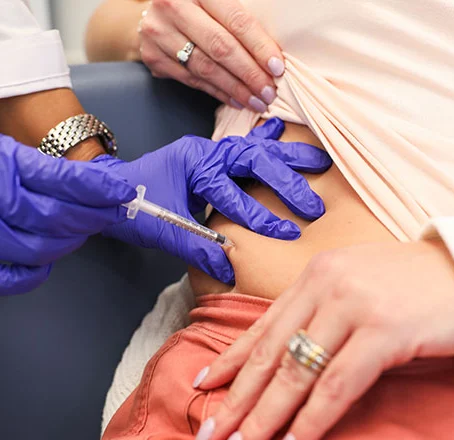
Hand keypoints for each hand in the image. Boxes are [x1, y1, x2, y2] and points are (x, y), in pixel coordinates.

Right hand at [0, 135, 134, 295]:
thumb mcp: (10, 152)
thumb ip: (47, 168)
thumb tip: (98, 184)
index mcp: (6, 164)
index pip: (65, 180)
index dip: (102, 189)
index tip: (123, 193)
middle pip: (57, 217)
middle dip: (96, 217)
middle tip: (115, 212)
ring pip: (39, 248)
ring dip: (73, 242)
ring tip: (87, 230)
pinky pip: (8, 277)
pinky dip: (32, 275)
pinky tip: (49, 263)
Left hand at [95, 118, 331, 283]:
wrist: (108, 193)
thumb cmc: (131, 207)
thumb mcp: (162, 229)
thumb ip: (196, 248)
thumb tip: (229, 269)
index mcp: (192, 165)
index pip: (232, 192)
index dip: (259, 215)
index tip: (285, 234)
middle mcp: (204, 152)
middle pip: (254, 161)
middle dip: (286, 183)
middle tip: (312, 204)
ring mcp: (208, 151)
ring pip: (255, 149)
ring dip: (288, 155)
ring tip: (319, 159)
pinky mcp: (209, 156)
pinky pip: (242, 145)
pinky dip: (264, 139)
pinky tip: (281, 131)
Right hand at [139, 0, 284, 110]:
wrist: (153, 12)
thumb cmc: (195, 5)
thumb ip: (239, 15)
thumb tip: (273, 50)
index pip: (236, 20)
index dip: (259, 46)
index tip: (277, 68)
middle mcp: (174, 7)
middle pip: (220, 48)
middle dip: (249, 74)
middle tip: (268, 92)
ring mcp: (160, 33)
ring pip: (206, 69)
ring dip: (235, 89)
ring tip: (256, 101)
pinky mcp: (154, 57)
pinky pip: (193, 81)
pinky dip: (218, 92)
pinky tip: (235, 100)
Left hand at [193, 240, 453, 439]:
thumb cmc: (408, 282)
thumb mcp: (352, 287)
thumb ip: (317, 313)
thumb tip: (285, 354)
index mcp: (314, 276)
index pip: (262, 326)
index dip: (229, 359)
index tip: (203, 385)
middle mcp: (325, 286)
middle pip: (269, 352)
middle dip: (236, 398)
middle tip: (210, 432)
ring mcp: (352, 306)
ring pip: (295, 372)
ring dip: (263, 416)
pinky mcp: (383, 331)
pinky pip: (337, 385)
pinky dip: (311, 420)